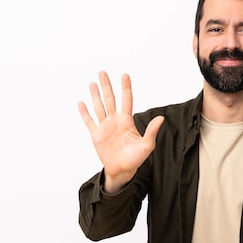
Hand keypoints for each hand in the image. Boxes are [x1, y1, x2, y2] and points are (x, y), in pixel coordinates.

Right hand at [78, 71, 163, 192]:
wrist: (123, 170)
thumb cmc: (136, 158)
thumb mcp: (147, 145)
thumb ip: (152, 131)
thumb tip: (161, 118)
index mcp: (127, 121)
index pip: (126, 100)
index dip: (125, 87)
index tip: (124, 75)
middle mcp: (115, 121)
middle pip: (110, 99)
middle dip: (106, 86)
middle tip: (102, 72)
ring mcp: (105, 127)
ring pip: (99, 107)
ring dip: (95, 95)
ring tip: (93, 83)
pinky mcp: (96, 135)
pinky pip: (89, 121)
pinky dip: (85, 113)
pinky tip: (82, 103)